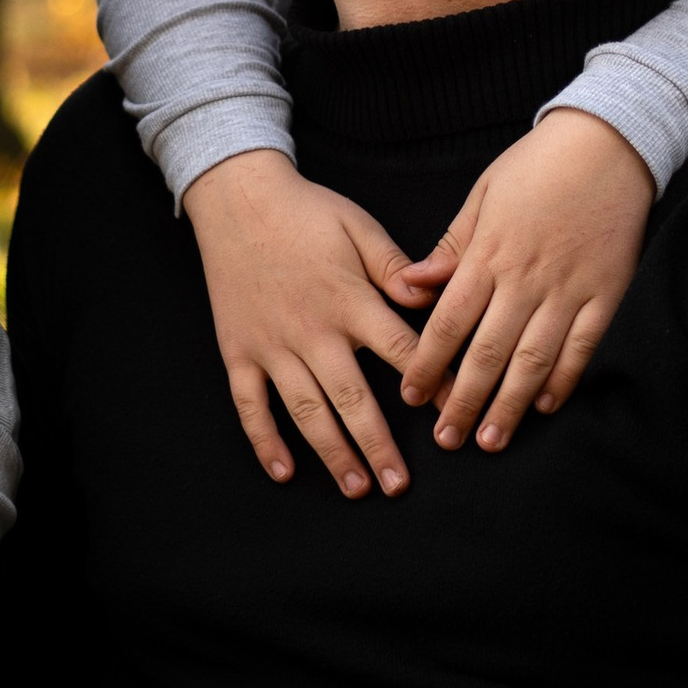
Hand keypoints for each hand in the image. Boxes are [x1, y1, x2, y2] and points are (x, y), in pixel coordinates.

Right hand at [182, 147, 421, 497]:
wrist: (237, 199)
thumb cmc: (306, 212)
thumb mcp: (360, 228)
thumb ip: (397, 268)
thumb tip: (432, 298)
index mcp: (349, 300)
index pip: (399, 351)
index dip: (429, 385)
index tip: (450, 418)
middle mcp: (312, 330)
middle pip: (352, 398)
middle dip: (378, 446)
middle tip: (398, 485)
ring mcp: (272, 345)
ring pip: (305, 410)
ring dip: (332, 452)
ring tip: (356, 488)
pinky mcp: (239, 351)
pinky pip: (250, 404)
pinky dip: (264, 440)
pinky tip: (284, 471)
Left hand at [390, 107, 652, 449]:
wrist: (607, 143)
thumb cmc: (536, 166)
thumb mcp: (481, 196)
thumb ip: (449, 249)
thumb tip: (410, 287)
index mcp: (487, 254)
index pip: (448, 323)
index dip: (428, 365)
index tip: (413, 398)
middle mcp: (525, 279)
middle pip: (487, 353)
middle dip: (463, 400)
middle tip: (447, 439)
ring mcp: (568, 290)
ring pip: (533, 360)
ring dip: (509, 405)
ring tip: (491, 439)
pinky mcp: (606, 293)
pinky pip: (582, 347)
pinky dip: (563, 379)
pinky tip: (546, 405)